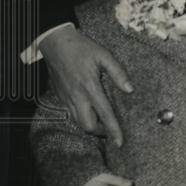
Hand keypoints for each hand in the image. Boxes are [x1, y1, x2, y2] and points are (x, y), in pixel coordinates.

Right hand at [40, 26, 132, 145]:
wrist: (56, 42)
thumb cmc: (81, 47)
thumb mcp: (103, 55)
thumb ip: (118, 72)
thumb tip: (129, 89)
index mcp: (90, 87)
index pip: (104, 114)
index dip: (113, 130)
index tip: (120, 142)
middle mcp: (77, 96)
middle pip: (88, 125)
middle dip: (101, 132)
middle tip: (110, 128)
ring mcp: (67, 98)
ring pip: (78, 122)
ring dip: (90, 125)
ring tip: (101, 121)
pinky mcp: (60, 96)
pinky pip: (71, 114)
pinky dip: (81, 117)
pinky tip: (88, 110)